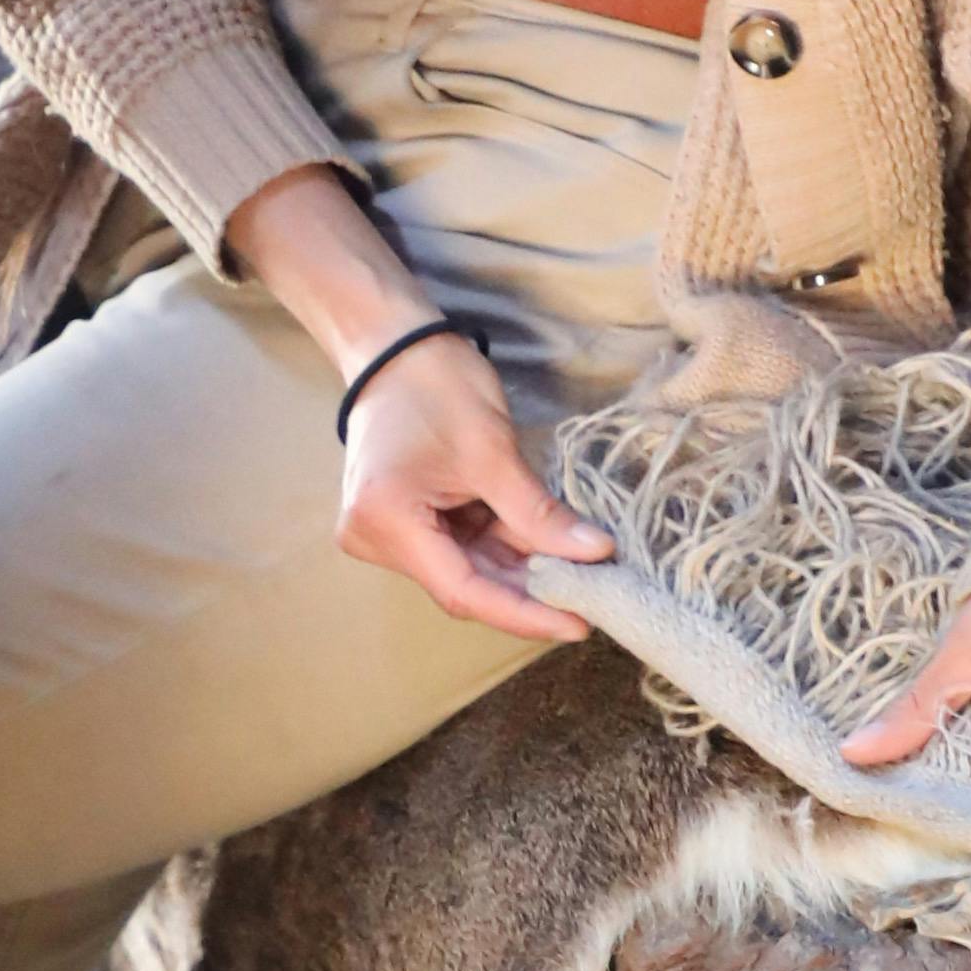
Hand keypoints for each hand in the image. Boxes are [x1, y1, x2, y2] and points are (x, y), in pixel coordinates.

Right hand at [220, 165, 614, 646]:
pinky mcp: (401, 524)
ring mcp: (384, 534)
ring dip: (520, 568)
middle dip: (530, 590)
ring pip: (465, 570)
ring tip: (579, 569)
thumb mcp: (493, 451)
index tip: (579, 624)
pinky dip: (503, 548)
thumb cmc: (437, 385)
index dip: (526, 612)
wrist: (393, 346)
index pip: (465, 590)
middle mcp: (374, 539)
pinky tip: (546, 547)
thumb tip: (596, 555)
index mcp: (386, 521)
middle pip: (464, 585)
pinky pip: (458, 549)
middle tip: (593, 596)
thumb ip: (539, 513)